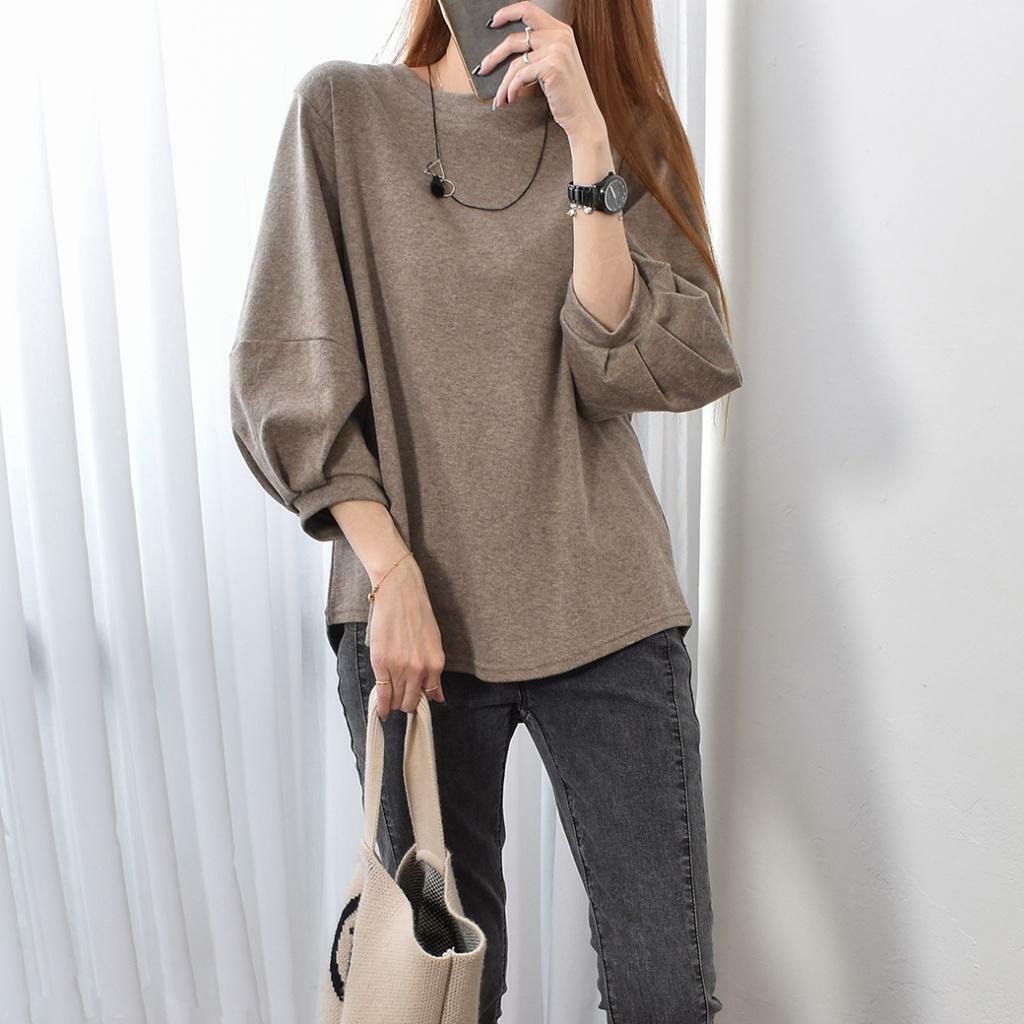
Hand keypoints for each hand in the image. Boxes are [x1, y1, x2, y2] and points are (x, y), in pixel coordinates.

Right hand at [366, 554, 446, 718]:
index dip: (421, 701)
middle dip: (406, 704)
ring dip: (394, 703)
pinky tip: (380, 711)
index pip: (429, 695)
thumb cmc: (417, 614)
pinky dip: (381, 706)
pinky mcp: (381, 663)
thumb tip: (438, 696)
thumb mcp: (434, 643)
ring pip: (397, 699)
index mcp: (435, 663)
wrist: (400, 593)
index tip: (415, 703)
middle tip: (400, 700)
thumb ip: (434, 672)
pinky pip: (382, 693)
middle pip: (412, 701)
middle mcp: (419, 668)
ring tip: (390, 700)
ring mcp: (399, 667)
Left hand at [480, 2, 606, 144]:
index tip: (491, 23)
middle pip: (515, 39)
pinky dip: (511, 90)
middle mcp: (560, 36)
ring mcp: (557, 50)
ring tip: (499, 99)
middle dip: (495, 56)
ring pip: (515, 64)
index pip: (528, 10)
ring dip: (503, 84)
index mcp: (561, 31)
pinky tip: (510, 100)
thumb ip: (539, 49)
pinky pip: (520, 76)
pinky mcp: (551, 67)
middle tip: (482, 69)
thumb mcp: (555, 64)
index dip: (507, 13)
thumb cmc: (566, 94)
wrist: (582, 116)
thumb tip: (509, 47)